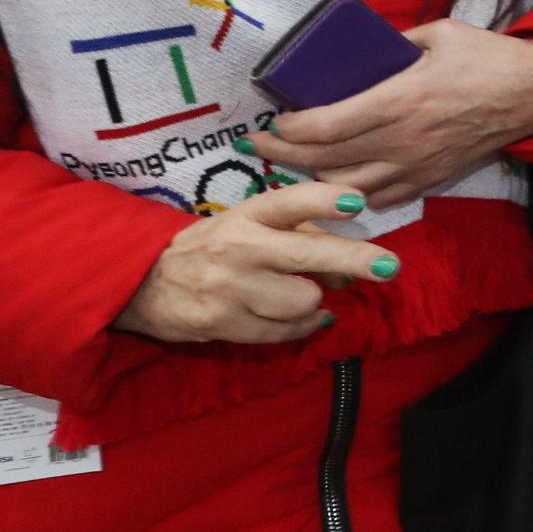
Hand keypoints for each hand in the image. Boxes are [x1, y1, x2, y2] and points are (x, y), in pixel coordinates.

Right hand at [114, 182, 396, 345]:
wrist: (143, 282)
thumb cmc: (213, 246)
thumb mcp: (246, 223)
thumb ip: (297, 231)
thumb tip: (347, 261)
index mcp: (246, 216)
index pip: (289, 202)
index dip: (324, 200)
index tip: (357, 202)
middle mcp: (239, 248)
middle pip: (307, 254)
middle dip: (354, 260)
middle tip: (389, 267)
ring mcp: (229, 289)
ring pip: (304, 299)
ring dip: (315, 299)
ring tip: (303, 292)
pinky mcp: (222, 324)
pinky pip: (284, 331)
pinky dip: (304, 325)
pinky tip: (305, 317)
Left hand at [254, 21, 532, 210]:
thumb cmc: (490, 58)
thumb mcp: (438, 33)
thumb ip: (392, 43)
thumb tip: (357, 48)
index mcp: (401, 99)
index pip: (325, 127)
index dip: (288, 131)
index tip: (270, 122)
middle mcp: (403, 140)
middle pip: (324, 162)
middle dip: (282, 157)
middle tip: (259, 147)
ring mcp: (417, 165)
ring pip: (346, 189)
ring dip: (313, 180)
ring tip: (295, 166)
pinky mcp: (432, 179)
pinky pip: (380, 199)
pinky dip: (352, 194)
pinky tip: (339, 182)